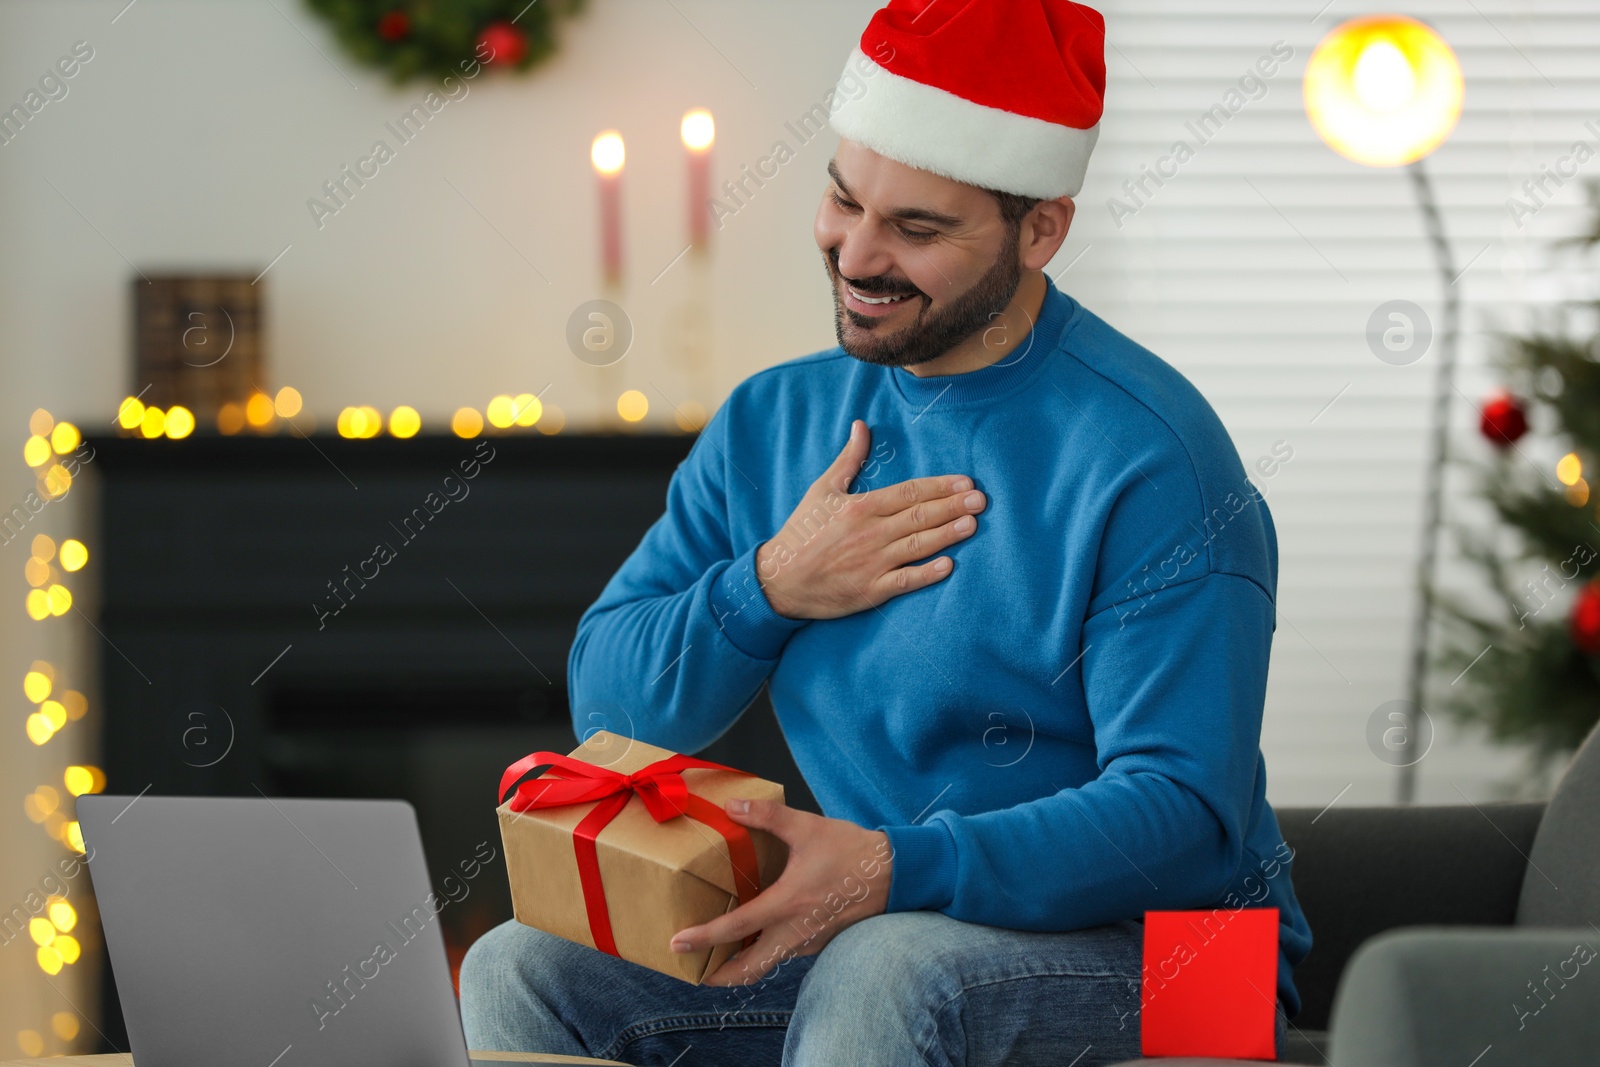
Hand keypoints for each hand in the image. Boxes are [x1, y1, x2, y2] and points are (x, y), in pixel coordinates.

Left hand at [668, 798, 893, 985]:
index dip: (703, 938)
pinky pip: (785, 954)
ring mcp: (808, 941)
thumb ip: (766, 817)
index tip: (676, 944)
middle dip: (718, 976)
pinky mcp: (820, 941)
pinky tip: (757, 934)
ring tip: (719, 954)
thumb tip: (731, 806)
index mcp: (787, 905)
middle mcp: (794, 932)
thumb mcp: (807, 827)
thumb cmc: (852, 851)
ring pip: (768, 963)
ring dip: (742, 964)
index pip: (735, 930)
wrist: (895, 875)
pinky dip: (765, 951)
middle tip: (695, 971)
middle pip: (749, 970)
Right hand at [757, 419, 985, 619]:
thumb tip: (861, 426)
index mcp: (861, 507)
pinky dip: (927, 574)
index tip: (965, 482)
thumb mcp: (822, 490)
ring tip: (973, 524)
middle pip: (920, 516)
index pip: (909, 492)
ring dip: (948, 534)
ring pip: (918, 545)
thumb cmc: (802, 532)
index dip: (939, 487)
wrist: (779, 579)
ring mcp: (872, 562)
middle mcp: (871, 533)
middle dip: (953, 506)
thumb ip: (848, 459)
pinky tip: (949, 565)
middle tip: (981, 500)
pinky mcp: (871, 590)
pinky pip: (905, 581)